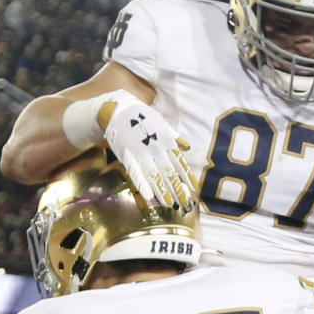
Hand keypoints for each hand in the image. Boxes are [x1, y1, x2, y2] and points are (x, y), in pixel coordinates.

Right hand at [99, 93, 196, 208]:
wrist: (119, 109)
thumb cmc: (143, 117)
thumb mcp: (162, 124)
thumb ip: (175, 137)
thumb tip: (188, 147)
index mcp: (166, 141)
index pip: (180, 163)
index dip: (187, 177)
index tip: (194, 190)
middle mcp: (157, 149)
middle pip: (170, 173)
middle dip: (177, 189)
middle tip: (184, 203)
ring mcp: (142, 153)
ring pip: (155, 176)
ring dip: (163, 191)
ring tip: (170, 204)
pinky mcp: (128, 156)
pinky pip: (136, 173)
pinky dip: (142, 185)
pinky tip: (149, 197)